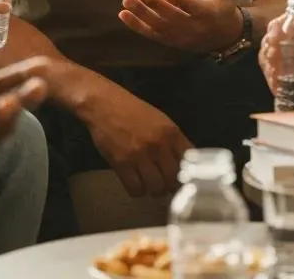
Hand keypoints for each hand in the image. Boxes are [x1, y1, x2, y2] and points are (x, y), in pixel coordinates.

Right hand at [81, 78, 193, 197]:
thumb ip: (172, 140)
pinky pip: (136, 190)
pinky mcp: (121, 164)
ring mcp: (139, 155)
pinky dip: (137, 190)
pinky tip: (134, 181)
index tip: (182, 178)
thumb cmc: (131, 110)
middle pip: (174, 180)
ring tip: (148, 181)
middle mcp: (158, 145)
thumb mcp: (158, 119)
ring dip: (153, 189)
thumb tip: (185, 165)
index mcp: (170, 132)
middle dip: (170, 185)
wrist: (102, 103)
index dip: (188, 173)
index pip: (190, 163)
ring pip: (156, 188)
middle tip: (163, 182)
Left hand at [118, 0, 247, 53]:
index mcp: (208, 14)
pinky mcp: (169, 40)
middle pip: (172, 18)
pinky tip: (123, 14)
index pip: (194, 9)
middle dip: (155, 7)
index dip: (181, 2)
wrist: (224, 37)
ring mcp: (179, 36)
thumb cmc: (223, 7)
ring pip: (159, 27)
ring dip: (141, 15)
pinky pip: (151, 34)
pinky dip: (137, 26)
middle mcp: (192, 28)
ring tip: (127, 1)